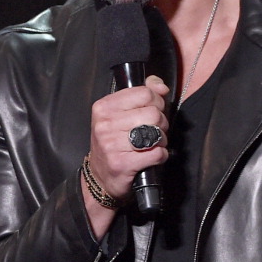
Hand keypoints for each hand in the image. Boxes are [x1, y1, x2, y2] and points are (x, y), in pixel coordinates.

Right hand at [88, 75, 168, 202]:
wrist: (99, 176)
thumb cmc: (113, 141)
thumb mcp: (120, 113)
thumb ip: (141, 94)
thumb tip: (160, 85)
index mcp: (104, 107)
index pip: (144, 93)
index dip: (156, 101)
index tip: (153, 110)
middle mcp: (105, 124)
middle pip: (153, 113)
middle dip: (160, 123)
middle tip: (153, 130)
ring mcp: (111, 145)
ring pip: (156, 133)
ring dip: (161, 140)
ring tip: (152, 143)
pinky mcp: (122, 164)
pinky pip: (157, 153)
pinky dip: (160, 155)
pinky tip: (151, 156)